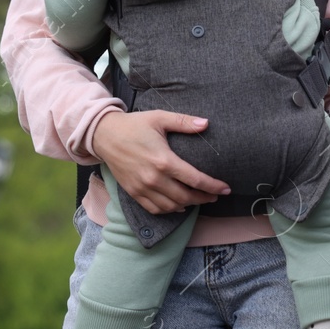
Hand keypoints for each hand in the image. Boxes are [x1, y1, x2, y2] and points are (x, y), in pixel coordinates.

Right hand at [91, 110, 230, 214]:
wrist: (104, 135)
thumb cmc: (134, 125)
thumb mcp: (160, 118)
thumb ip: (184, 122)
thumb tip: (206, 123)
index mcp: (164, 160)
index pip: (195, 179)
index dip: (213, 186)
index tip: (226, 189)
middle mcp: (153, 178)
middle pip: (186, 197)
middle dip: (204, 198)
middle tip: (215, 196)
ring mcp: (142, 188)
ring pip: (171, 206)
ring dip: (188, 205)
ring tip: (200, 199)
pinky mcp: (133, 192)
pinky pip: (154, 209)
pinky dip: (169, 210)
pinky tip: (179, 205)